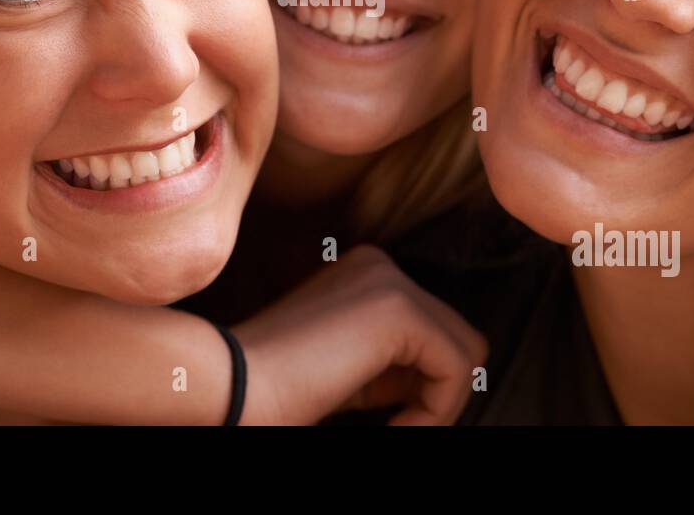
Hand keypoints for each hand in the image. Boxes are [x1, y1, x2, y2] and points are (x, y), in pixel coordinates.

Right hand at [233, 245, 486, 424]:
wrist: (227, 389)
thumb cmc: (273, 392)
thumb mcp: (347, 374)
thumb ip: (388, 367)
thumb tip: (440, 382)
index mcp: (364, 273)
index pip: (431, 332)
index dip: (418, 387)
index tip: (382, 417)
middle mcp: (380, 264)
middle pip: (456, 336)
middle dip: (433, 391)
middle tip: (393, 425)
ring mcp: (388, 280)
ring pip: (466, 351)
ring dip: (438, 404)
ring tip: (394, 428)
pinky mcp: (397, 307)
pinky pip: (458, 367)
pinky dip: (437, 411)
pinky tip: (393, 428)